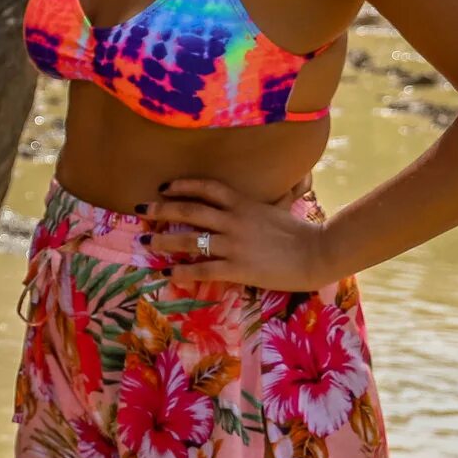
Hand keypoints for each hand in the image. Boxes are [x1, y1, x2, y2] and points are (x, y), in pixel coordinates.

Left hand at [143, 178, 340, 292]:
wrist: (317, 253)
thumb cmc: (301, 233)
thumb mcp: (279, 208)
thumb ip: (267, 199)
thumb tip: (276, 187)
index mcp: (243, 203)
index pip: (206, 187)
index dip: (182, 185)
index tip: (163, 186)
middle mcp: (233, 220)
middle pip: (189, 210)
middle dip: (161, 209)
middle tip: (140, 209)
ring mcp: (234, 244)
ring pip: (190, 239)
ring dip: (164, 239)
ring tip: (145, 241)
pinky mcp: (238, 268)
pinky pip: (203, 268)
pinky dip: (183, 270)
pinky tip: (168, 273)